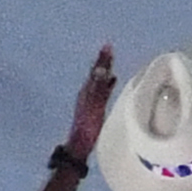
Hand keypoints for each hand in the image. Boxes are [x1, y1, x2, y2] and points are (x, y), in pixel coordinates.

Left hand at [63, 45, 118, 159]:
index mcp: (87, 91)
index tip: (108, 46)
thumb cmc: (88, 126)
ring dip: (104, 70)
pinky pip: (101, 89)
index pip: (96, 71)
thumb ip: (98, 88)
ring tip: (110, 61)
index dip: (102, 59)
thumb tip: (101, 69)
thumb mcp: (95, 106)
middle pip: (96, 74)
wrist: (80, 144)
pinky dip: (107, 82)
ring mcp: (89, 100)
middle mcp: (86, 92)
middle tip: (108, 48)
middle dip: (102, 61)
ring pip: (98, 80)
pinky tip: (111, 82)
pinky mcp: (93, 107)